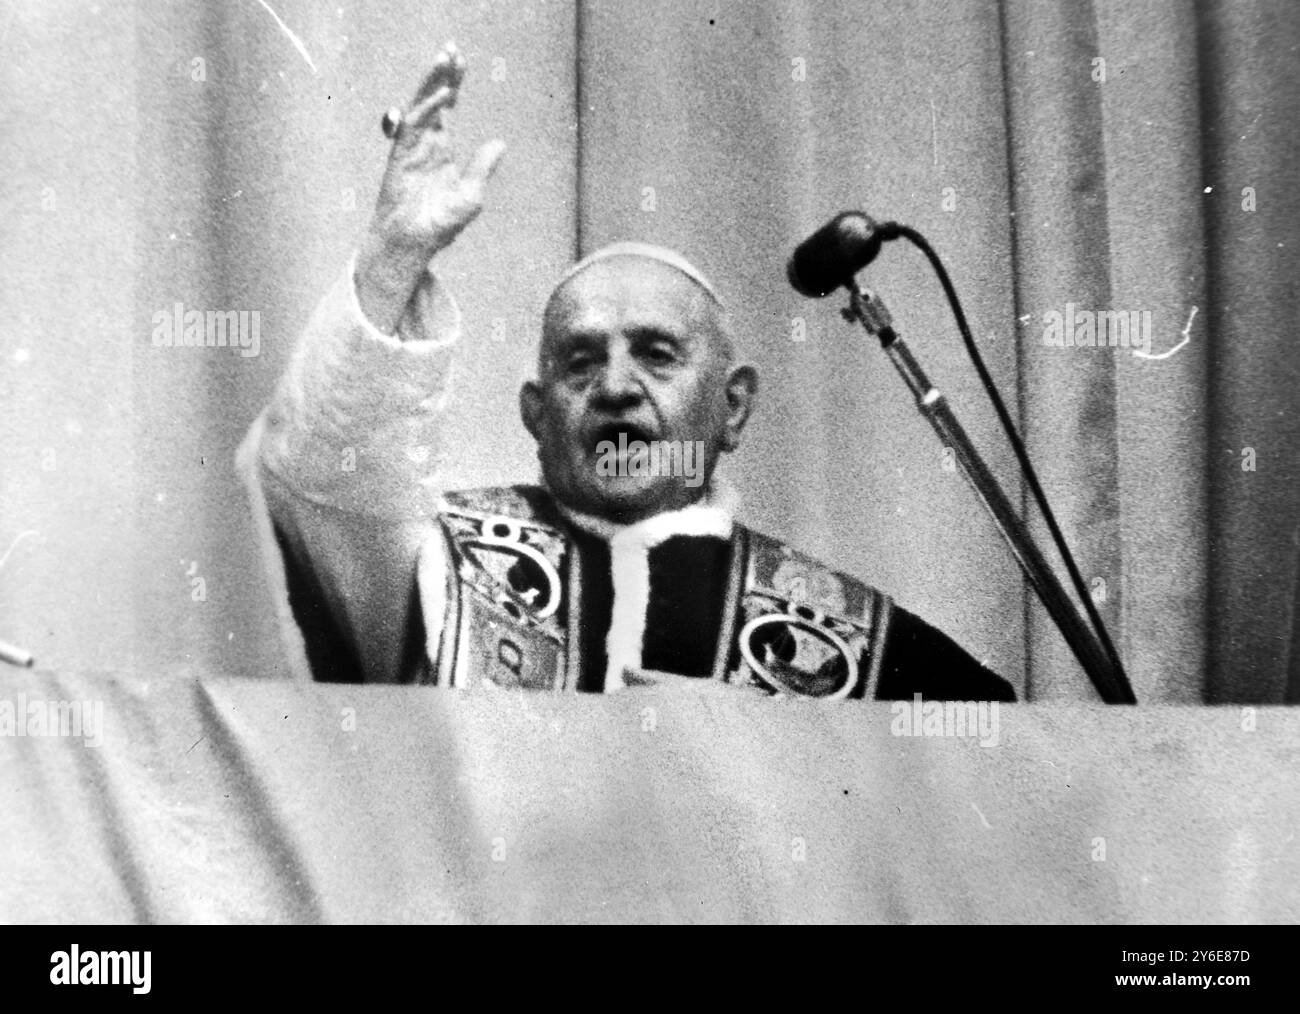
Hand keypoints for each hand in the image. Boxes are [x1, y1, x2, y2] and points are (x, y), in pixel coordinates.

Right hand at [356, 41, 505, 333]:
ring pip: (420, 107)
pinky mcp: (400, 159)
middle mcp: (424, 143)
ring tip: (445, 61)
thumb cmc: (439, 224)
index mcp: (440, 148)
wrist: (414, 245)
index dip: (452, 84)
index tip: (459, 60)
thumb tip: (500, 143)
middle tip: (450, 49)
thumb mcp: (472, 195)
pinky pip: (413, 128)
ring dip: (433, 84)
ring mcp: (410, 150)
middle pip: (432, 99)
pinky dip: (428, 112)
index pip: (446, 108)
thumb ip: (483, 167)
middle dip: (440, 74)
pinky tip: (443, 97)